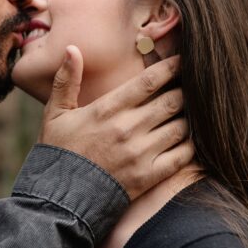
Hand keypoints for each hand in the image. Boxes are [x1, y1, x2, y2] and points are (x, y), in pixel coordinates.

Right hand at [39, 46, 192, 199]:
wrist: (59, 199)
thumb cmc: (58, 153)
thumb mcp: (55, 114)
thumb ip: (66, 80)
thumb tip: (73, 49)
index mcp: (107, 109)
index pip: (149, 81)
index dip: (171, 68)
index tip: (182, 61)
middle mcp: (128, 129)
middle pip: (172, 100)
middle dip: (185, 90)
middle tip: (192, 86)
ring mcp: (140, 154)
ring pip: (181, 127)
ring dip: (189, 117)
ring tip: (191, 113)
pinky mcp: (148, 177)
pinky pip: (181, 156)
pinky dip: (190, 146)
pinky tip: (189, 140)